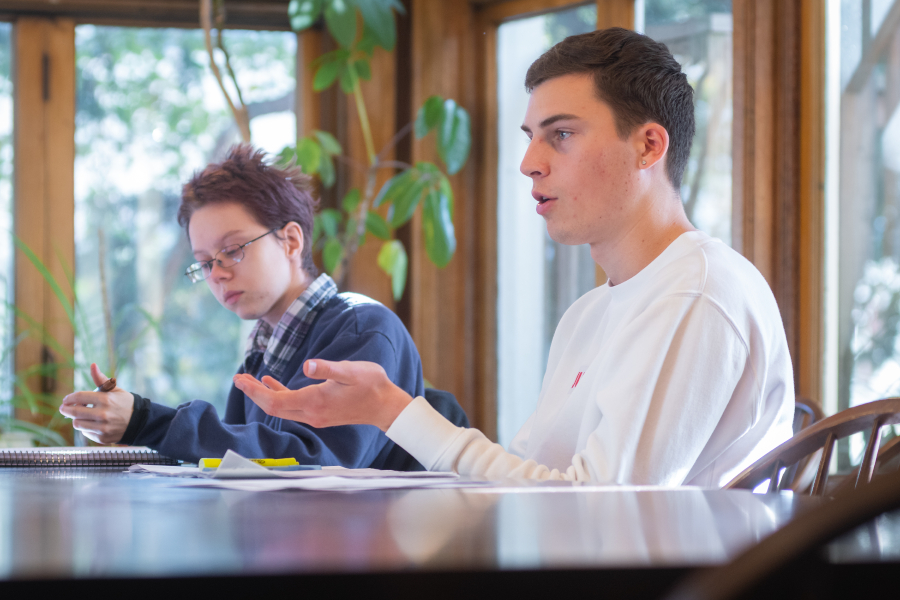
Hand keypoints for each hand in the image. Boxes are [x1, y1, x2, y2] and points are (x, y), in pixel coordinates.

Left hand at [59, 363, 134, 443]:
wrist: (139, 421)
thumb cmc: (125, 402)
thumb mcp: (115, 389)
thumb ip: (101, 379)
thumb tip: (92, 365)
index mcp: (105, 399)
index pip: (78, 397)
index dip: (69, 398)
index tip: (66, 399)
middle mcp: (103, 414)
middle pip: (74, 412)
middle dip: (65, 409)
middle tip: (64, 408)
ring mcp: (102, 427)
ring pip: (77, 424)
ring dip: (76, 419)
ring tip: (81, 415)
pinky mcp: (102, 438)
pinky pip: (85, 432)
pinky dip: (86, 427)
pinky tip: (92, 423)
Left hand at [233, 359, 412, 431]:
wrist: (386, 406)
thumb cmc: (371, 385)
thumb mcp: (351, 370)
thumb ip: (328, 368)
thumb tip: (306, 365)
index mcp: (315, 401)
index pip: (275, 401)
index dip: (255, 392)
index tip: (240, 379)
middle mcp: (311, 413)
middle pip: (273, 407)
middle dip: (253, 393)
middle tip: (237, 378)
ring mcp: (315, 416)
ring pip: (281, 408)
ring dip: (264, 395)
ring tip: (249, 380)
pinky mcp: (320, 414)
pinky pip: (292, 407)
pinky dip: (279, 395)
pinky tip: (273, 382)